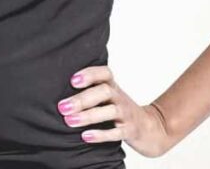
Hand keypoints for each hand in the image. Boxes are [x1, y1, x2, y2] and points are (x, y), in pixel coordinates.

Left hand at [56, 64, 170, 158]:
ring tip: (69, 121)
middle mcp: (119, 97)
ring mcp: (126, 114)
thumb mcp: (109, 96)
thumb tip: (58, 92)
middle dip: (82, 99)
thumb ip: (91, 91)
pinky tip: (85, 136)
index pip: (104, 73)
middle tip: (62, 106)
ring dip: (88, 116)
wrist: (150, 128)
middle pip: (103, 92)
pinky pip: (116, 132)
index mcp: (113, 86)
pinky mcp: (130, 131)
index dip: (89, 74)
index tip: (72, 80)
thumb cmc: (121, 110)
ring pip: (109, 111)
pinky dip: (100, 134)